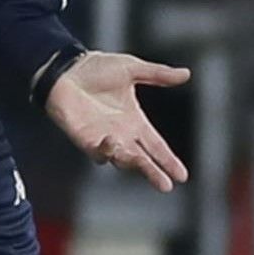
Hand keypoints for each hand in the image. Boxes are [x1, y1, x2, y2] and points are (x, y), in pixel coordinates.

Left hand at [46, 52, 191, 191]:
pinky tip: (113, 143)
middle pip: (142, 159)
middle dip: (154, 173)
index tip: (182, 176)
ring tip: (142, 163)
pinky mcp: (85, 139)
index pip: (156, 146)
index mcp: (134, 121)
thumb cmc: (96, 68)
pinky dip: (106, 151)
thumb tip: (186, 74)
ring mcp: (103, 139)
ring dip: (132, 162)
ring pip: (122, 159)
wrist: (67, 69)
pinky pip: (98, 152)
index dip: (168, 160)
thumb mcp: (132, 69)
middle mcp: (121, 135)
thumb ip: (158, 74)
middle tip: (166, 186)